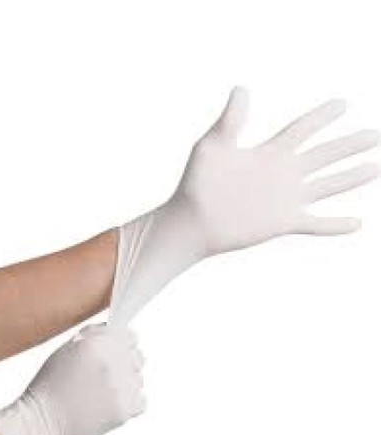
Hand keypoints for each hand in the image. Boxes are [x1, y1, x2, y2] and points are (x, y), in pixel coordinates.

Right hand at [0, 324, 144, 434]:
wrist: (40, 423)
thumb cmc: (49, 386)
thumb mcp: (66, 348)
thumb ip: (95, 335)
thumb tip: (116, 330)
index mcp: (97, 344)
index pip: (131, 337)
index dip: (123, 344)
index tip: (116, 352)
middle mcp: (112, 363)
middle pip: (138, 358)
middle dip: (125, 364)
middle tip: (105, 376)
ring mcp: (120, 388)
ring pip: (139, 380)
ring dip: (126, 385)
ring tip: (101, 393)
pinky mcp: (123, 411)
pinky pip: (141, 401)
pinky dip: (130, 404)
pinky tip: (108, 404)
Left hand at [109, 88, 379, 324]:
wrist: (192, 221)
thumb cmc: (197, 182)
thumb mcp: (212, 145)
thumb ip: (231, 120)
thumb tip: (242, 89)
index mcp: (269, 153)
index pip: (302, 129)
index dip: (323, 116)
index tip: (343, 104)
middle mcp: (282, 174)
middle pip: (324, 155)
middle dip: (349, 145)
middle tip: (374, 136)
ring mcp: (285, 199)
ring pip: (327, 185)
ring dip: (351, 177)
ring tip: (375, 167)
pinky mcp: (282, 222)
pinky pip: (315, 223)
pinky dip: (335, 225)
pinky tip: (356, 224)